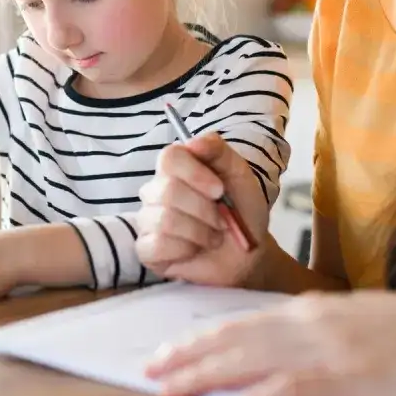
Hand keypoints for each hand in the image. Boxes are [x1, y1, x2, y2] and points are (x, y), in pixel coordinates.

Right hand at [136, 133, 272, 287]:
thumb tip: (193, 142)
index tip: (219, 190)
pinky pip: (157, 245)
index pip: (169, 157)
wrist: (248, 253)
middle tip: (222, 220)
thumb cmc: (241, 211)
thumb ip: (218, 152)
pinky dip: (185, 250)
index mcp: (176, 168)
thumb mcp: (240, 175)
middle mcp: (156, 190)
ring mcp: (148, 220)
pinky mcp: (146, 249)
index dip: (195, 174)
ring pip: (164, 220)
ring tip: (213, 237)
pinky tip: (194, 250)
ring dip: (200, 232)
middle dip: (204, 210)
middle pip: (167, 190)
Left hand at [144, 289, 395, 395]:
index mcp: (315, 310)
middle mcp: (313, 322)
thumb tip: (285, 348)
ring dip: (203, 375)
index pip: (242, 322)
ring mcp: (331, 349)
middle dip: (188, 355)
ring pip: (251, 360)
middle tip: (149, 369)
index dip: (201, 337)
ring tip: (167, 388)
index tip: (168, 348)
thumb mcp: (362, 322)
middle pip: (235, 338)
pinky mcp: (353, 379)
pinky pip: (292, 390)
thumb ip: (321, 332)